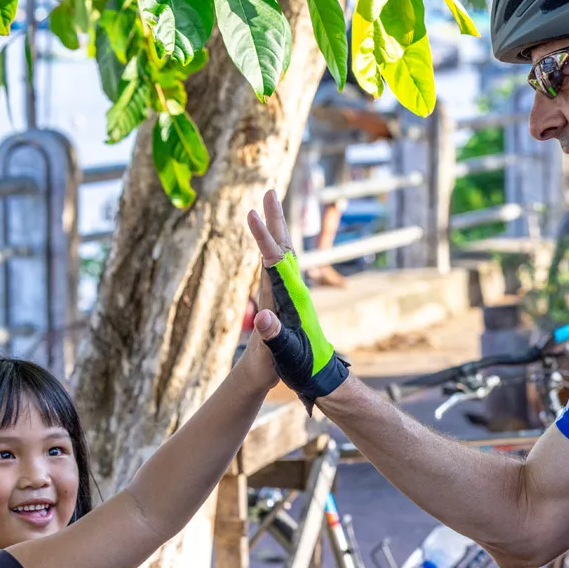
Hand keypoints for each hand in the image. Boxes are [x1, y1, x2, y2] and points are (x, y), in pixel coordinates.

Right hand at [246, 190, 349, 408]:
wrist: (316, 376)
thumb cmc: (299, 367)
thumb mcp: (283, 353)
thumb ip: (273, 335)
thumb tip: (262, 317)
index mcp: (290, 298)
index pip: (273, 261)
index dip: (262, 237)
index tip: (252, 214)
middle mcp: (294, 290)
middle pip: (284, 247)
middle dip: (275, 219)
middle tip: (268, 191)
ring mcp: (294, 293)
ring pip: (285, 252)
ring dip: (278, 228)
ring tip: (270, 206)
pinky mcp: (292, 299)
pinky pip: (283, 265)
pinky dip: (276, 247)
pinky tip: (273, 243)